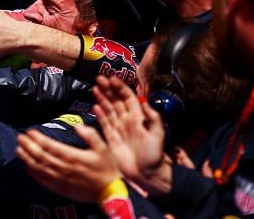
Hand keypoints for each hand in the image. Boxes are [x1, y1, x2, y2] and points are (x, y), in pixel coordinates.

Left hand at [16, 125, 119, 203]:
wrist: (109, 192)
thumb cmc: (107, 168)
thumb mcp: (103, 148)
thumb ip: (90, 135)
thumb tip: (78, 126)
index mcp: (73, 156)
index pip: (49, 145)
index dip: (37, 138)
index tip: (30, 131)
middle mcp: (64, 168)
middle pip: (40, 156)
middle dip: (28, 145)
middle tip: (20, 137)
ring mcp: (60, 179)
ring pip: (39, 168)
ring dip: (27, 158)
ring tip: (19, 149)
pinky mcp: (60, 188)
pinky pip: (43, 180)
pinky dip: (33, 173)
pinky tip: (28, 167)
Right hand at [92, 76, 170, 196]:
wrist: (147, 176)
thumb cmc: (154, 156)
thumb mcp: (158, 135)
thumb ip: (153, 118)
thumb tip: (144, 101)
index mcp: (139, 118)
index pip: (128, 98)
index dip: (120, 88)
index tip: (112, 78)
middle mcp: (127, 121)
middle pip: (116, 101)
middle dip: (108, 89)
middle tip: (99, 78)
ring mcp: (119, 129)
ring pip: (109, 110)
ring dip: (102, 98)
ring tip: (95, 87)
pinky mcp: (112, 139)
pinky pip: (105, 124)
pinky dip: (100, 115)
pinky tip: (95, 106)